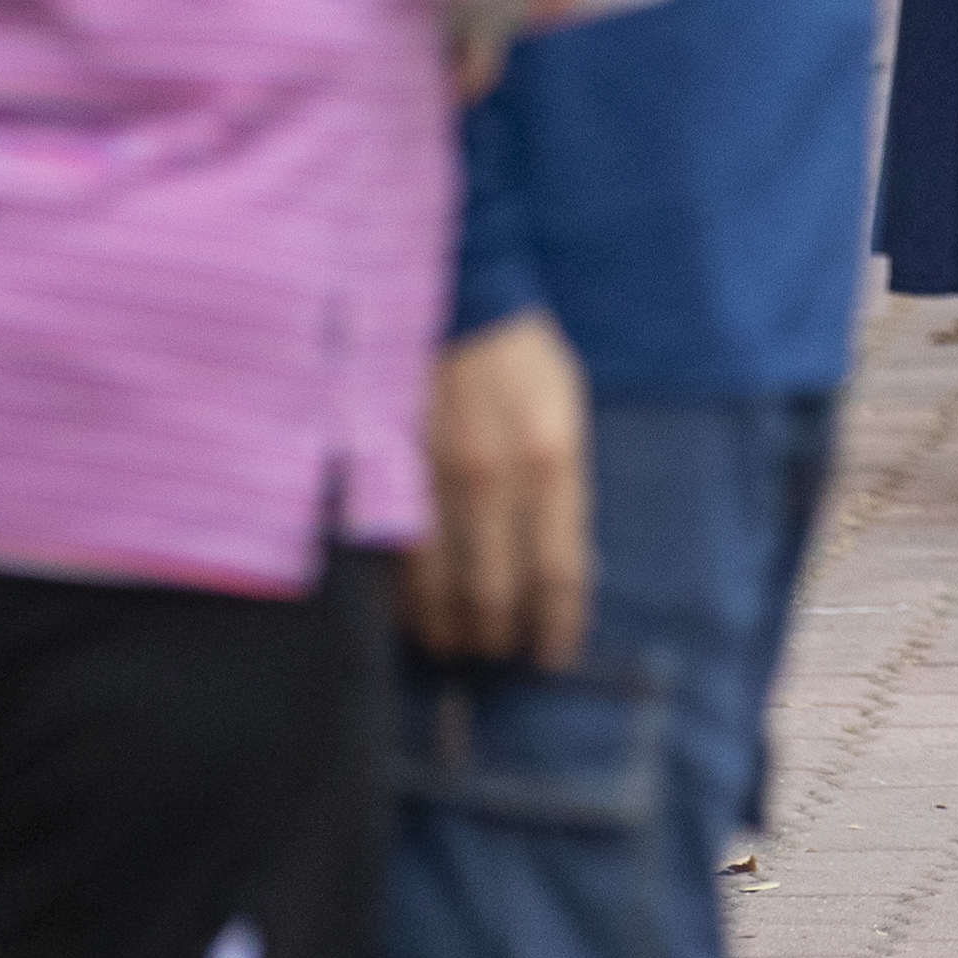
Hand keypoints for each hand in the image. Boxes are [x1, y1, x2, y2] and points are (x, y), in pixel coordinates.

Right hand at [410, 312, 594, 667]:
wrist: (452, 304)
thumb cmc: (519, 362)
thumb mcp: (567, 415)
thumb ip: (565, 490)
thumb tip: (564, 567)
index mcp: (551, 459)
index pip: (559, 573)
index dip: (558, 626)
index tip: (554, 653)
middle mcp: (493, 479)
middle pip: (497, 594)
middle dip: (501, 637)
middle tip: (502, 653)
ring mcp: (435, 482)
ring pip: (441, 590)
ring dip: (451, 630)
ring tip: (459, 644)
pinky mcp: (390, 480)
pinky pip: (399, 563)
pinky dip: (408, 600)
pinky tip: (417, 613)